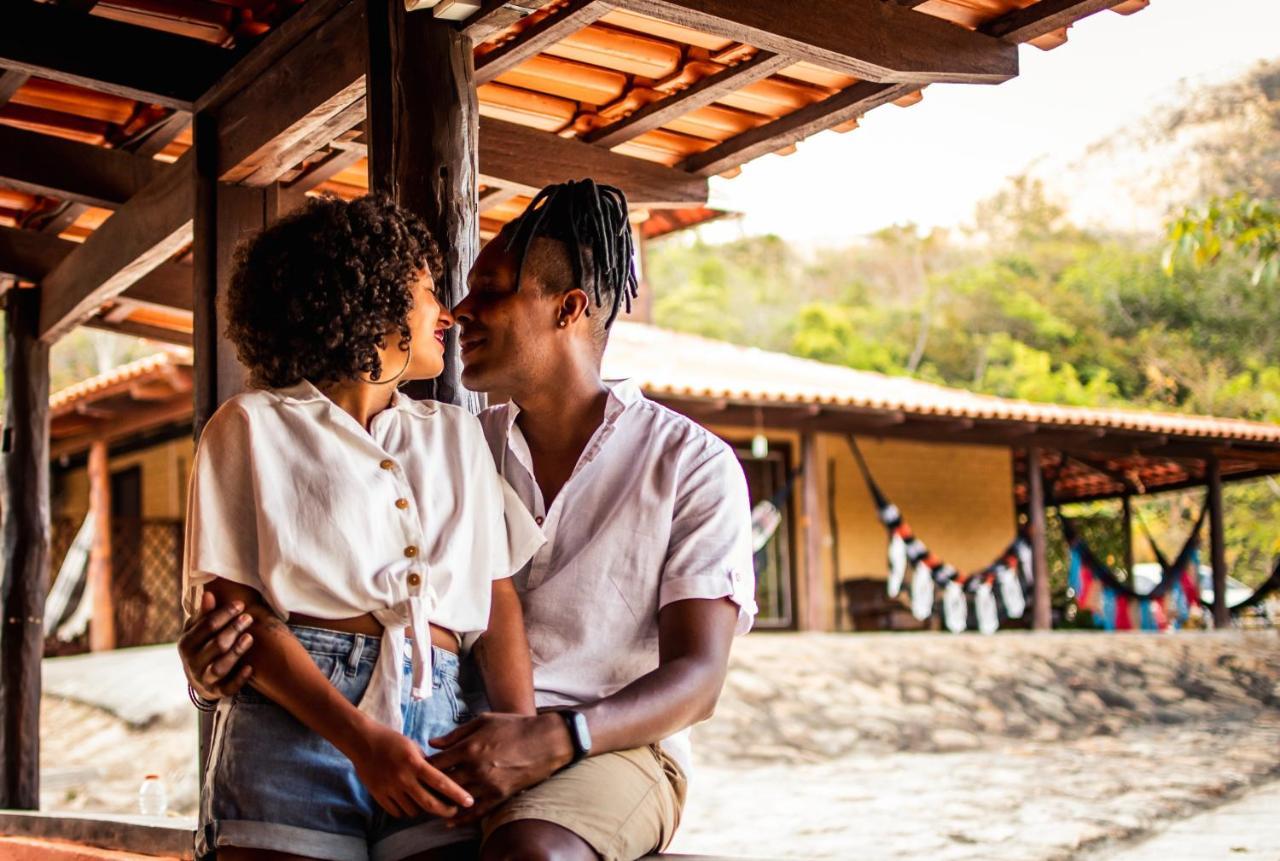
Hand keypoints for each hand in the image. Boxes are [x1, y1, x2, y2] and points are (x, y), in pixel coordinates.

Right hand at [179, 591, 254, 698]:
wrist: (197, 678)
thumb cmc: (201, 646)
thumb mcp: (197, 630)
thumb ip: (204, 614)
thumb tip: (208, 593)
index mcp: (186, 644)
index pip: (206, 627)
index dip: (224, 614)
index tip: (240, 605)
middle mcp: (192, 663)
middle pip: (216, 645)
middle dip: (233, 630)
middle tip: (248, 618)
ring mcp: (204, 679)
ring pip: (220, 667)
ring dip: (236, 652)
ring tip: (249, 638)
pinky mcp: (216, 692)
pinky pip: (228, 688)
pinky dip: (239, 679)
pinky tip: (250, 668)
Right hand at [349, 724, 473, 818]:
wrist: (362, 742)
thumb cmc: (391, 740)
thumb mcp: (413, 746)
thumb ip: (427, 763)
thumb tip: (442, 777)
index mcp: (414, 763)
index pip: (441, 782)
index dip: (457, 794)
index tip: (469, 801)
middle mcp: (403, 778)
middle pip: (429, 803)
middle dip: (445, 810)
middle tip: (454, 811)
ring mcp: (390, 788)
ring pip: (413, 811)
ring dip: (424, 810)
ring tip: (430, 805)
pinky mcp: (378, 795)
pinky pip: (397, 812)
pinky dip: (406, 811)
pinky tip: (411, 805)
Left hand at [428, 712, 574, 826]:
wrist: (545, 741)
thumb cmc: (513, 726)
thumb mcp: (483, 721)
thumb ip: (456, 733)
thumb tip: (432, 743)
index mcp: (469, 747)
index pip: (436, 763)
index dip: (423, 768)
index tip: (417, 770)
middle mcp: (475, 767)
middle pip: (442, 784)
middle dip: (429, 788)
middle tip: (419, 791)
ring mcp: (488, 783)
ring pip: (457, 799)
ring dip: (443, 803)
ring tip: (432, 806)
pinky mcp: (499, 795)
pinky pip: (476, 811)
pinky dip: (462, 818)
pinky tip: (451, 821)